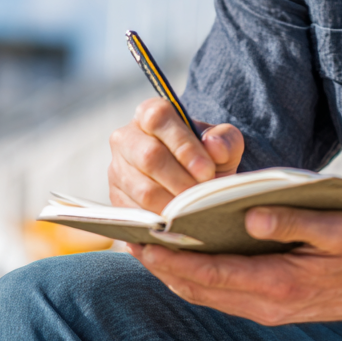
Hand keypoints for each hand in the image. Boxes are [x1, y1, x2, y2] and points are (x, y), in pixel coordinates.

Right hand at [108, 97, 243, 212]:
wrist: (194, 182)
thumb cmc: (207, 156)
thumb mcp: (223, 143)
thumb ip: (225, 140)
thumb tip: (214, 147)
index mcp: (151, 113)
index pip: (159, 120)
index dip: (183, 146)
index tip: (206, 171)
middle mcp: (126, 138)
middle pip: (149, 157)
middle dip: (179, 180)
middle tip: (201, 196)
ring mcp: (117, 170)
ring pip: (141, 189)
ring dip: (171, 204)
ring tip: (194, 213)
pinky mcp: (115, 199)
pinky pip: (134, 215)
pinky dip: (159, 223)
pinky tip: (178, 227)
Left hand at [129, 206, 341, 324]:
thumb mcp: (340, 226)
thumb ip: (294, 221)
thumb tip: (250, 216)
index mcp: (283, 283)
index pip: (215, 274)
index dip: (176, 260)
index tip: (145, 242)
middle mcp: (269, 304)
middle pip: (201, 290)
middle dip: (163, 268)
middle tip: (130, 240)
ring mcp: (269, 309)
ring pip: (208, 296)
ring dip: (175, 275)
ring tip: (146, 247)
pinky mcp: (272, 305)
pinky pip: (223, 295)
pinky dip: (197, 279)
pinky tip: (185, 259)